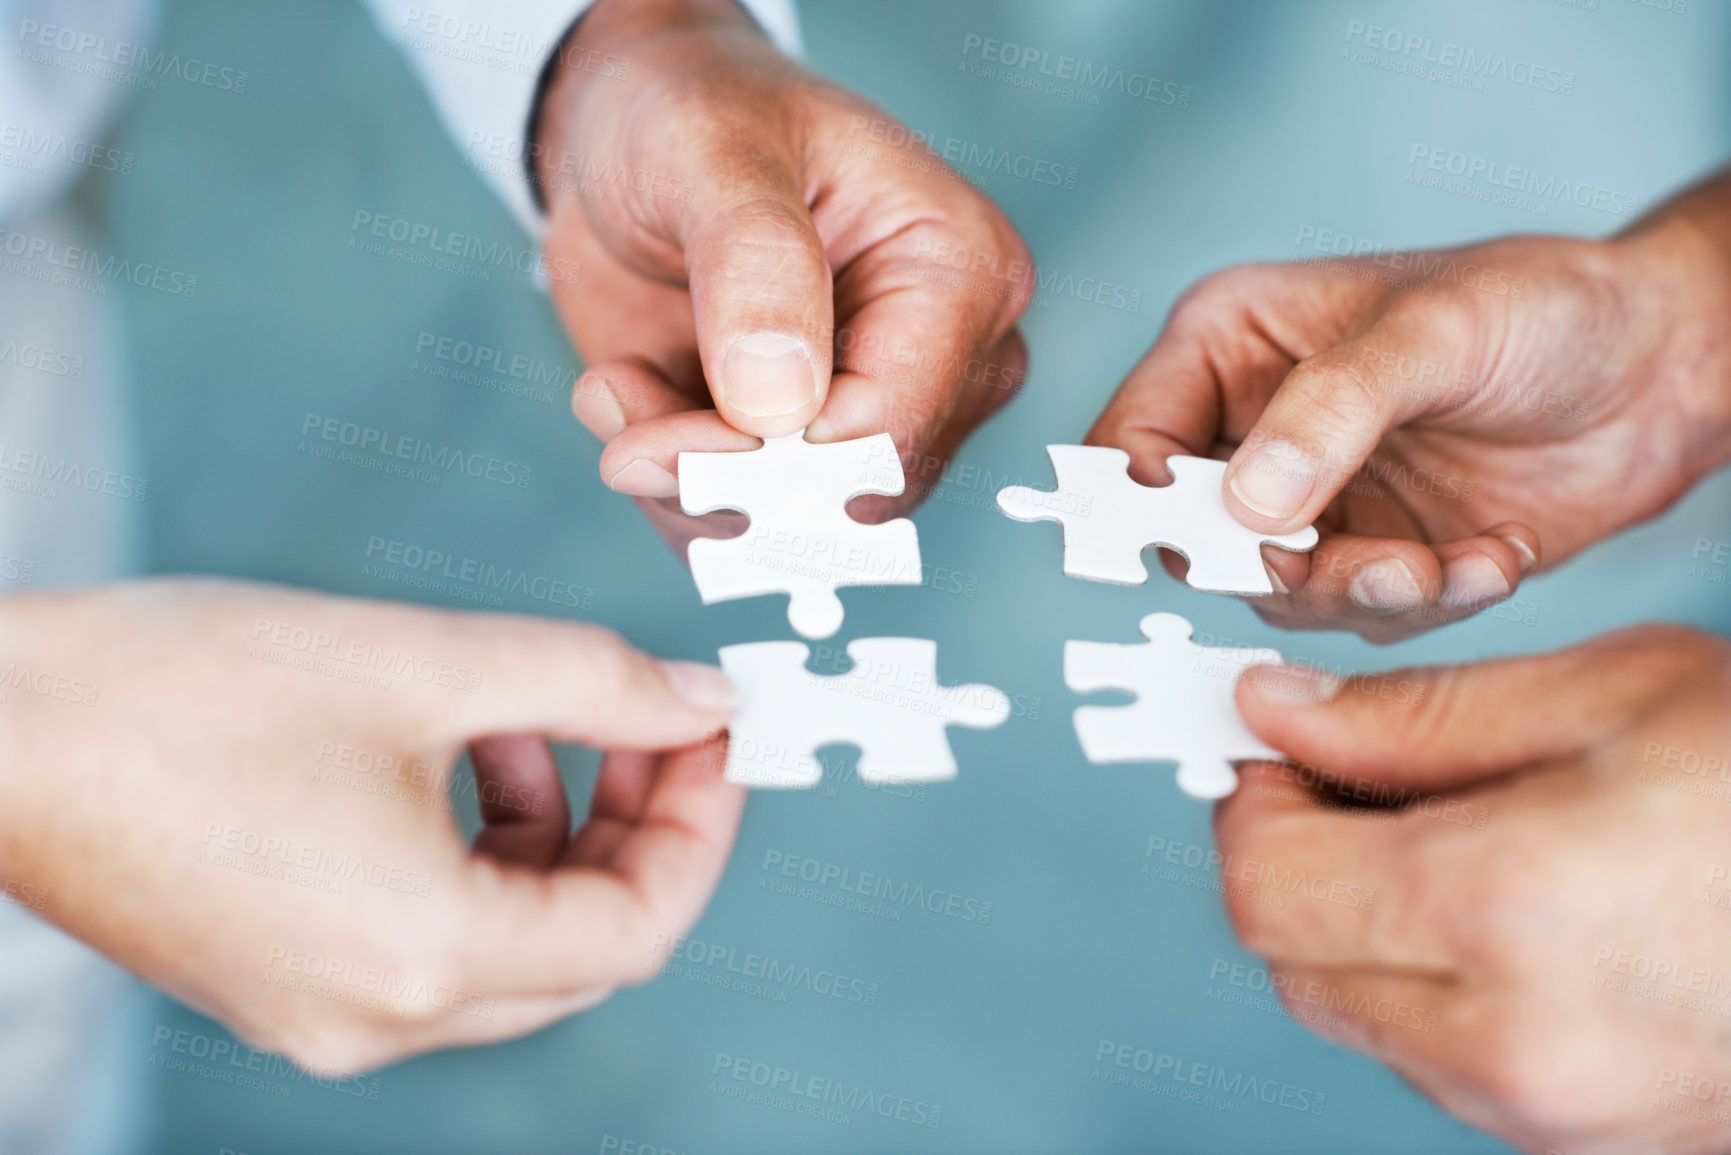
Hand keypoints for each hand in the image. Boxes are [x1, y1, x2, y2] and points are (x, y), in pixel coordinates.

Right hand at [0, 579, 741, 1071]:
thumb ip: (592, 682)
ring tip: (538, 719)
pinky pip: (431, 941)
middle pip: (584, 948)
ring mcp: (322, 1016)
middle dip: (641, 830)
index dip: (702, 826)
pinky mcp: (281, 984)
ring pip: (511, 947)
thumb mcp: (423, 663)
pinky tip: (461, 753)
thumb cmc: (181, 689)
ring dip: (559, 835)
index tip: (721, 734)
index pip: (640, 927)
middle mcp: (379, 1020)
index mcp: (426, 957)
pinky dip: (477, 855)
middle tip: (658, 722)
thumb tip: (704, 701)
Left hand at [535, 0, 1030, 541]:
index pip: (895, 428)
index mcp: (962, 275)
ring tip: (619, 388)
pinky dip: (666, 490)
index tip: (656, 440)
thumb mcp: (714, 151)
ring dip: (679, 484)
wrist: (631, 138)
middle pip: (854, 499)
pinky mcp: (807, 453)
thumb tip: (779, 407)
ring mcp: (879, 415)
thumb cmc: (694, 114)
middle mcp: (943, 362)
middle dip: (721, 485)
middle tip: (624, 432)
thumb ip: (755, 266)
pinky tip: (630, 398)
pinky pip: (745, 531)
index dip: (775, 464)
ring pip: (796, 531)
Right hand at [1089, 172, 1730, 640]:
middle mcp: (1253, 431)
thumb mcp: (1433, 333)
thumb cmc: (1547, 308)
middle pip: (1194, 540)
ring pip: (1278, 596)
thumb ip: (1330, 411)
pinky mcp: (1375, 554)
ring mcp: (1314, 501)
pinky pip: (1360, 619)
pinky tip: (1492, 559)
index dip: (1149, 503)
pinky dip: (1428, 604)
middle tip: (1368, 562)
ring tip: (1446, 564)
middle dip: (1279, 567)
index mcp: (1231, 347)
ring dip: (1366, 594)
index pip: (1132, 442)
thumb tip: (1246, 505)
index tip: (1220, 540)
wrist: (1667, 368)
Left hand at [1217, 625, 1730, 1152]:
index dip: (1250, 808)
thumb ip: (1413, 717)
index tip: (1273, 752)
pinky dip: (1429, 984)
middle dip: (1296, 865)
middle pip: (1296, 960)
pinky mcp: (1586, 1143)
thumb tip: (1279, 714)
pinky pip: (1440, 1062)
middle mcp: (1514, 1044)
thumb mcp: (1611, 694)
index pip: (1268, 889)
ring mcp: (1552, 1115)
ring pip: (1360, 1017)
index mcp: (1509, 915)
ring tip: (1453, 838)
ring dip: (1360, 926)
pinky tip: (1506, 911)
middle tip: (1353, 781)